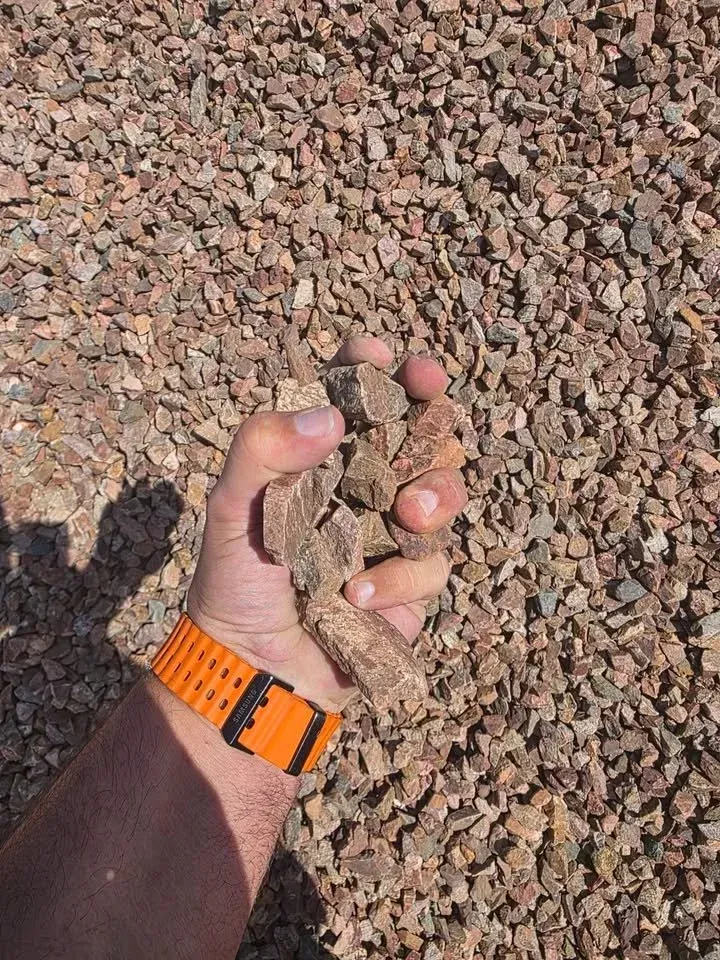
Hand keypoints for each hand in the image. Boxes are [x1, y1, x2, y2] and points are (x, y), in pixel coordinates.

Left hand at [186, 337, 466, 712]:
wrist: (253, 666)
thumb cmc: (235, 579)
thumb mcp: (232, 507)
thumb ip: (262, 450)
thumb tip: (330, 418)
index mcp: (321, 457)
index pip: (353, 397)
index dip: (371, 368)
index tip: (378, 356)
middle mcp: (364, 485)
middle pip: (418, 431)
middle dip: (431, 406)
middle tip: (431, 390)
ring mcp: (392, 533)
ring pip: (445, 489)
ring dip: (437, 489)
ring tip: (410, 511)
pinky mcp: (411, 582)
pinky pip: (432, 564)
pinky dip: (399, 577)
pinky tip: (358, 593)